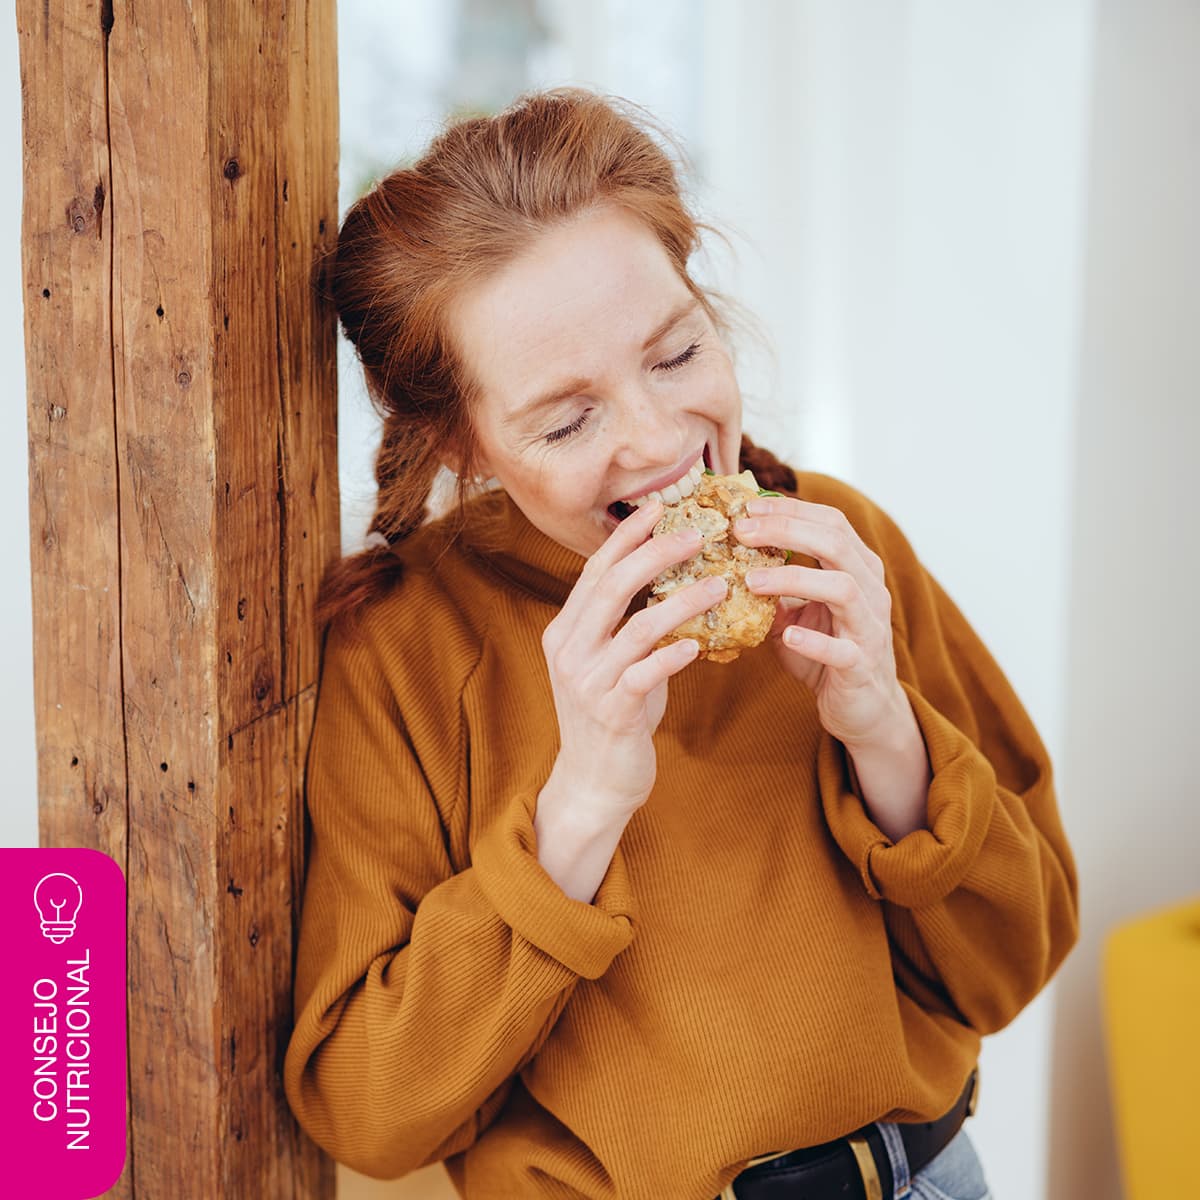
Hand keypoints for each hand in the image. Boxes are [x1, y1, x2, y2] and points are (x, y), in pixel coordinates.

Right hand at [540, 501, 726, 814]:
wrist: (594, 782)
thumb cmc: (613, 715)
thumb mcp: (611, 662)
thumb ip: (627, 624)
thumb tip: (671, 580)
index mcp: (565, 630)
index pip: (595, 570)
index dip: (626, 537)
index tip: (658, 507)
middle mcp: (569, 650)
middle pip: (612, 587)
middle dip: (655, 554)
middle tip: (697, 534)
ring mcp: (587, 682)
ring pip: (635, 627)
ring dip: (681, 601)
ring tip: (719, 585)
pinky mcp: (612, 712)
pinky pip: (644, 674)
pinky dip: (672, 655)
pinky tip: (698, 645)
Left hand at [733, 496, 909, 748]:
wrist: (863, 708)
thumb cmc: (828, 653)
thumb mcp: (797, 613)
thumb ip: (774, 587)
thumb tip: (727, 560)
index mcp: (858, 569)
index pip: (831, 523)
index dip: (790, 510)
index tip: (748, 508)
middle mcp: (871, 591)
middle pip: (836, 544)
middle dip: (787, 531)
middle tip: (742, 532)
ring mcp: (869, 628)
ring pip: (843, 588)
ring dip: (794, 579)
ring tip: (752, 580)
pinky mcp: (862, 666)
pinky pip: (842, 650)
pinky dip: (813, 640)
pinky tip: (787, 634)